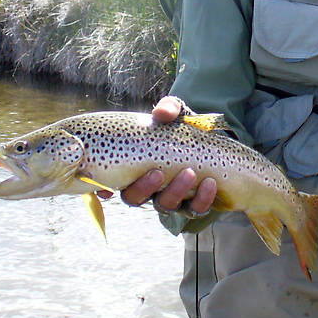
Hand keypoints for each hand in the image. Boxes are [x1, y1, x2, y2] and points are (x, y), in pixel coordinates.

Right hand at [99, 96, 217, 214]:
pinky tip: (210, 183)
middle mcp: (149, 187)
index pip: (112, 183)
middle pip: (135, 198)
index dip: (103, 190)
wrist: (213, 138)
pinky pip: (195, 209)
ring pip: (166, 205)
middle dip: (144, 187)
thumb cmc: (184, 127)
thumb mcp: (176, 113)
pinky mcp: (194, 203)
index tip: (106, 188)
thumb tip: (161, 114)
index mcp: (134, 167)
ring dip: (176, 191)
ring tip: (190, 173)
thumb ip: (168, 108)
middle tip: (158, 172)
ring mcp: (171, 198)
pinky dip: (202, 198)